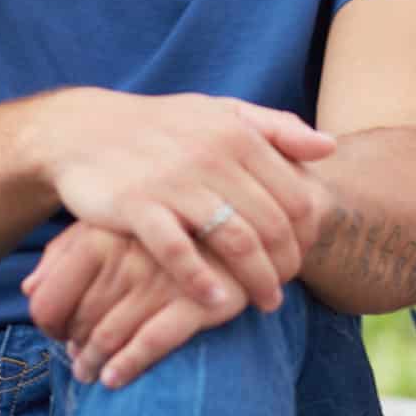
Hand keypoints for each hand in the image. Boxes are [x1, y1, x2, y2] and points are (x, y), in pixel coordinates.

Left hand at [23, 221, 246, 388]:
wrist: (251, 210)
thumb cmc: (169, 220)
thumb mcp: (113, 222)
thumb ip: (67, 250)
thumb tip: (29, 288)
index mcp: (100, 233)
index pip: (48, 297)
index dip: (45, 325)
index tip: (56, 336)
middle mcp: (128, 254)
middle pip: (77, 321)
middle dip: (72, 349)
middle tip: (76, 361)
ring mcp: (164, 277)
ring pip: (110, 335)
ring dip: (94, 363)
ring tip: (91, 373)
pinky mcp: (200, 298)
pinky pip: (154, 341)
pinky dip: (128, 365)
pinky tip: (115, 378)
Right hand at [36, 90, 334, 315]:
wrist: (85, 130)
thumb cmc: (164, 126)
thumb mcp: (221, 112)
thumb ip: (277, 127)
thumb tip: (330, 147)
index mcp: (238, 134)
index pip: (293, 195)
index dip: (306, 234)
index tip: (303, 256)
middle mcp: (212, 156)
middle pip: (271, 224)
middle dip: (287, 263)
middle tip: (287, 286)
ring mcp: (174, 182)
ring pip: (235, 241)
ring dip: (257, 279)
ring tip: (266, 302)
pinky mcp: (137, 206)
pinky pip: (179, 253)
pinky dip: (202, 282)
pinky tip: (218, 304)